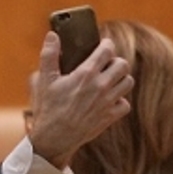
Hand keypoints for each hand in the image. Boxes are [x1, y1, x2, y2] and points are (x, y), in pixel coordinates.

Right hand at [26, 32, 132, 168]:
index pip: (107, 50)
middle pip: (123, 64)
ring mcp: (107, 102)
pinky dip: (120, 100)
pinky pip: (125, 104)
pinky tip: (108, 99)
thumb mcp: (44, 80)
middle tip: (106, 64)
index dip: (106, 44)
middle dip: (115, 61)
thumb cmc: (48, 108)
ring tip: (109, 80)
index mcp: (86, 74)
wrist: (55, 138)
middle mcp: (101, 86)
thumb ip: (49, 55)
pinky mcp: (110, 117)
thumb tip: (53, 35)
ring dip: (120, 79)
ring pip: (128, 82)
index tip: (103, 45)